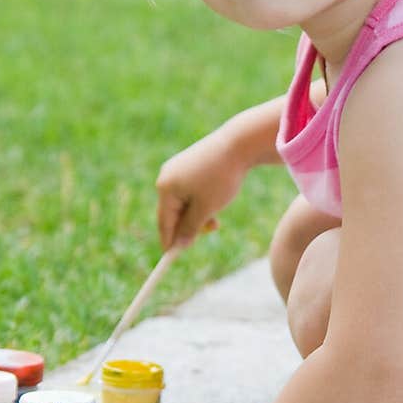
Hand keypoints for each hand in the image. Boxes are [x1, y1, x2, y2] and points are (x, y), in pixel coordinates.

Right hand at [155, 130, 246, 250]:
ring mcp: (177, 168)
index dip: (169, 242)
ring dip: (198, 213)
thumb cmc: (221, 178)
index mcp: (166, 188)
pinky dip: (200, 200)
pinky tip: (216, 198)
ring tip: (219, 213)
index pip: (164, 222)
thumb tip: (178, 245)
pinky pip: (189, 190)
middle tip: (210, 230)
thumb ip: (190, 229)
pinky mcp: (189, 163)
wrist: (238, 144)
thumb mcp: (206, 209)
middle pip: (172, 212)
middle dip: (189, 225)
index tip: (172, 258)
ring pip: (183, 202)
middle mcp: (166, 176)